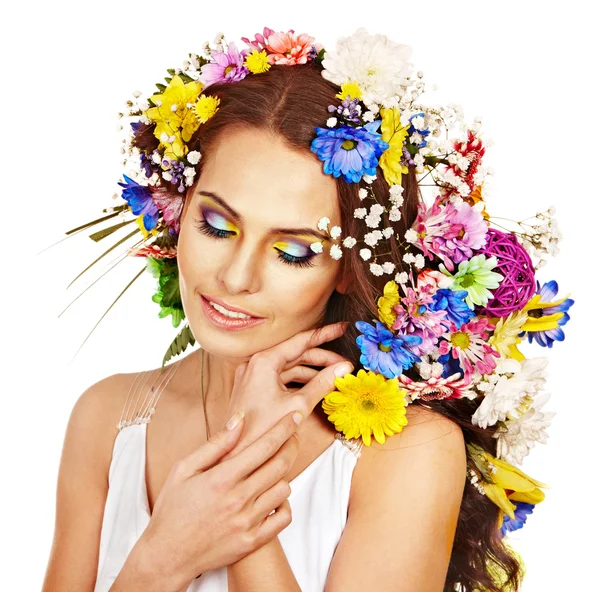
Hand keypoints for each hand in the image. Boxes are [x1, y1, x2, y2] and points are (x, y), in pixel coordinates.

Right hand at [136, 411, 302, 586]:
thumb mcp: (184, 469)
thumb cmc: (173, 509)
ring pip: (284, 489)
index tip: (296, 416)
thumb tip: (239, 419)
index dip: (284, 428)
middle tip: (293, 435)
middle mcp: (238, 499)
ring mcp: (247, 522)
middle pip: (280, 464)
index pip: (264, 446)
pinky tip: (272, 497)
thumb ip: (216, 444)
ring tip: (273, 469)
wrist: (167, 554)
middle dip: (292, 444)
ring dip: (283, 475)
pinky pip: (283, 517)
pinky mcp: (252, 542)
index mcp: (222, 478)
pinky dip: (284, 504)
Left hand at [220, 322, 353, 460]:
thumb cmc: (261, 431)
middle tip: (345, 364)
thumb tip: (344, 369)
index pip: (301, 340)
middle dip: (322, 358)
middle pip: (296, 353)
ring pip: (288, 367)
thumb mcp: (297, 406)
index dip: (325, 334)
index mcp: (264, 361)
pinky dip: (298, 381)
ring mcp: (253, 376)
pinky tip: (316, 387)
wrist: (235, 456)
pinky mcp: (253, 389)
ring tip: (335, 377)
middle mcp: (255, 364)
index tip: (343, 328)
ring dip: (311, 371)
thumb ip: (322, 384)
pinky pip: (280, 378)